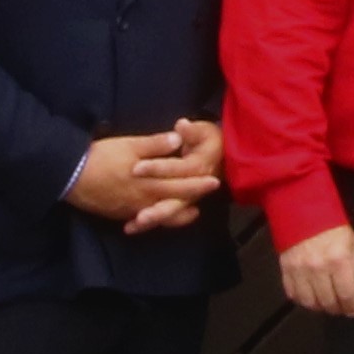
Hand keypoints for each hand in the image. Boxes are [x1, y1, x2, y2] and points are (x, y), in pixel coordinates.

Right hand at [66, 127, 216, 228]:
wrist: (71, 177)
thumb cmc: (101, 157)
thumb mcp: (129, 145)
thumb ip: (154, 145)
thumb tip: (178, 140)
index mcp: (149, 182)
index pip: (180, 184)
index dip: (198, 183)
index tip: (215, 180)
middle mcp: (145, 200)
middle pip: (175, 200)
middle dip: (194, 197)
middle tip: (210, 194)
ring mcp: (132, 209)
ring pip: (161, 215)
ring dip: (178, 212)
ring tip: (192, 211)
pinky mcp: (120, 213)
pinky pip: (144, 218)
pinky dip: (157, 218)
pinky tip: (159, 216)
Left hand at [131, 116, 225, 233]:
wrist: (223, 157)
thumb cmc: (210, 141)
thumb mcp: (204, 131)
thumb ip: (192, 131)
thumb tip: (182, 126)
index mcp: (198, 167)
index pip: (176, 169)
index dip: (157, 168)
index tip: (136, 168)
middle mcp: (194, 188)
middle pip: (175, 201)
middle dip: (156, 209)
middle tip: (138, 215)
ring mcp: (187, 199)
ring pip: (170, 213)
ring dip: (153, 220)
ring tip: (134, 225)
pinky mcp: (179, 204)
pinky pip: (166, 217)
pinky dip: (149, 224)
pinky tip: (130, 227)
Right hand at [277, 222, 353, 320]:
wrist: (303, 209)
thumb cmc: (331, 225)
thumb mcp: (351, 243)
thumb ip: (353, 267)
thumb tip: (351, 289)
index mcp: (338, 260)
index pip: (346, 294)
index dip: (351, 307)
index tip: (352, 311)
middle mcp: (318, 268)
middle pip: (327, 301)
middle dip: (336, 308)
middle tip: (340, 308)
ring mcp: (299, 270)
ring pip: (308, 302)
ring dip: (318, 307)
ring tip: (325, 304)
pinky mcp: (285, 269)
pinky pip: (292, 294)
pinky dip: (301, 299)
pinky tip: (309, 296)